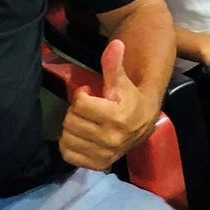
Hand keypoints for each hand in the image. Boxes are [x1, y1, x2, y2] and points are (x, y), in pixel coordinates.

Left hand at [59, 40, 158, 169]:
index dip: (81, 95)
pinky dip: (69, 144)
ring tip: (85, 121)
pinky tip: (80, 136)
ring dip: (71, 126)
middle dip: (75, 111)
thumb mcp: (121, 80)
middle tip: (87, 109)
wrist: (143, 124)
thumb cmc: (129, 98)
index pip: (79, 104)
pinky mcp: (98, 165)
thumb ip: (114, 64)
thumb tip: (116, 44)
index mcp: (116, 118)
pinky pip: (68, 154)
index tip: (90, 94)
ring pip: (67, 137)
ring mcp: (104, 155)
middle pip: (70, 121)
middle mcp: (110, 139)